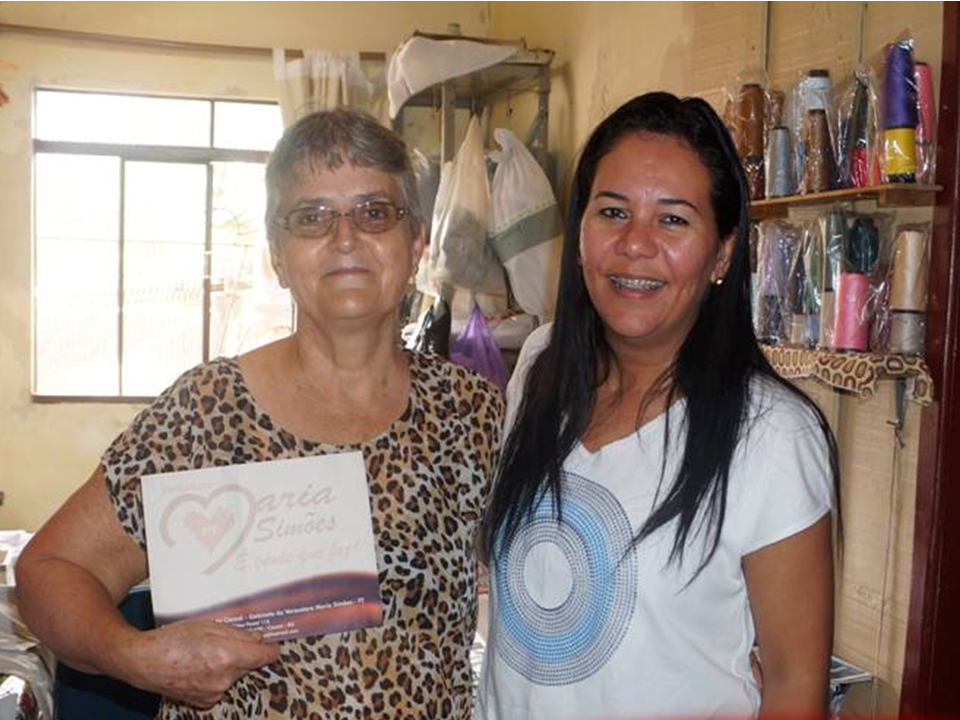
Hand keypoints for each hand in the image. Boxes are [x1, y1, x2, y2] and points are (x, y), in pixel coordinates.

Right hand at [117, 619, 280, 708]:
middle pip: (249, 665)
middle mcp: (223, 678)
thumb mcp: (208, 625)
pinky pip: (221, 686)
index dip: (271, 647)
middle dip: (244, 653)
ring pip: (235, 675)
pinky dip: (217, 677)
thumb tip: (260, 640)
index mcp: (226, 656)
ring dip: (229, 666)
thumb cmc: (173, 638)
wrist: (142, 662)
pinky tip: (199, 667)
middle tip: (225, 643)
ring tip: (205, 654)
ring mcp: (214, 693)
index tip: (270, 642)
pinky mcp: (204, 701)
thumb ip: (238, 633)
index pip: (266, 656)